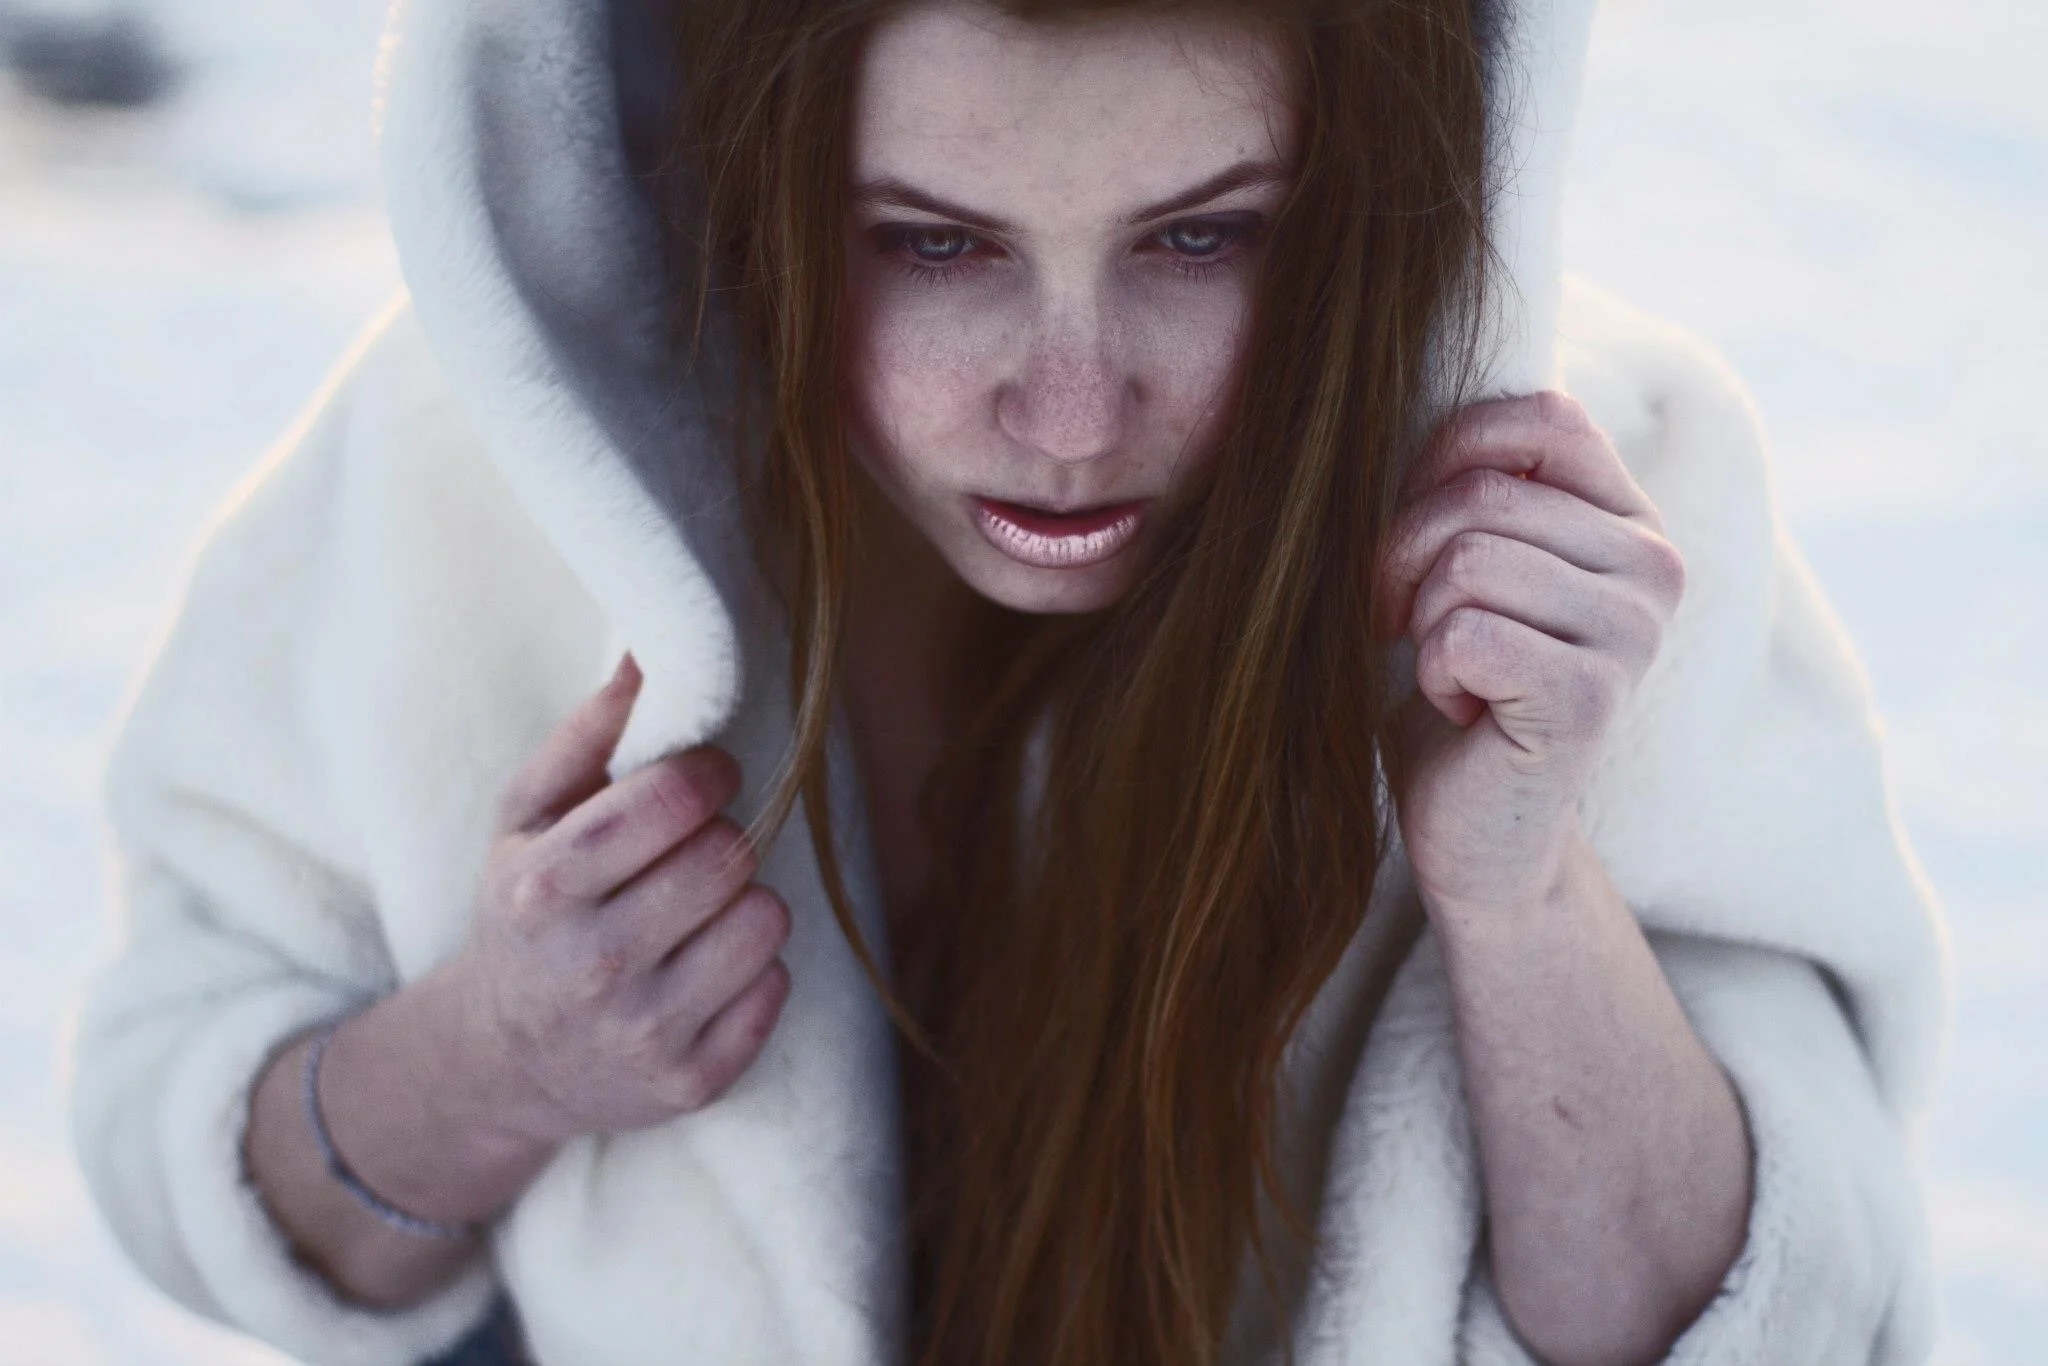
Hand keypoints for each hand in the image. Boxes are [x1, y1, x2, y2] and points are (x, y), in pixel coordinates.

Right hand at [444, 655, 792, 1146]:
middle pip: (726, 858)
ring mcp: (644, 1033)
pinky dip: (752, 969)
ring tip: (698, 910)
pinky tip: (704, 968)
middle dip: (721, 838)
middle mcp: (592, 967)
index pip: (671, 801)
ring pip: (765, 920)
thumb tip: (649, 651)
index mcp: (544, 888)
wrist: (503, 1060)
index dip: (705, 774)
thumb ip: (587, 734)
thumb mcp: (524, 820)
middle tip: (694, 847)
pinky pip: (774, 989)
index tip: (703, 777)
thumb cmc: (526, 915)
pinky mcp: (690, 1082)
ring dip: (744, 901)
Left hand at [1376, 392, 1684, 920]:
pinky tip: (1466, 709)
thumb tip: (1397, 381)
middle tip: (1403, 621)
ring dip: (1423, 621)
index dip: (1445, 459)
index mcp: (1628, 517)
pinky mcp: (1591, 698)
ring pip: (1467, 562)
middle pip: (1483, 496)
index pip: (1540, 418)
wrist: (1476, 830)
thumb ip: (1474, 485)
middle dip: (1404, 558)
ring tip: (1452, 669)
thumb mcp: (1466, 562)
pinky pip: (1464, 633)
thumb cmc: (1457, 685)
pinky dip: (1436, 673)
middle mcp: (1655, 565)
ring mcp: (1634, 633)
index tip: (1412, 535)